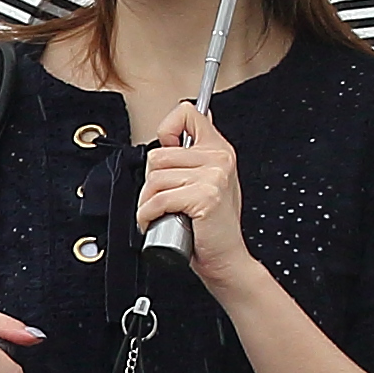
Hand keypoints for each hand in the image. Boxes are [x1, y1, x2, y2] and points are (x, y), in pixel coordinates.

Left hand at [141, 103, 250, 288]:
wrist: (226, 259)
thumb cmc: (212, 226)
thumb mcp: (211, 181)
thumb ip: (200, 151)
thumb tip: (199, 116)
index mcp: (219, 150)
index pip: (187, 113)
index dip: (167, 129)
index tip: (168, 149)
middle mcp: (218, 159)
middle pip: (158, 154)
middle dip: (151, 181)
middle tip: (163, 199)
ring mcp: (213, 177)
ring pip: (155, 178)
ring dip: (147, 202)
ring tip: (159, 213)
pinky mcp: (203, 197)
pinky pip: (158, 200)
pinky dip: (148, 215)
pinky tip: (156, 221)